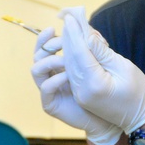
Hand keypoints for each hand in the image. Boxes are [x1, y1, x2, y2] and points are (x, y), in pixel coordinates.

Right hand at [31, 27, 121, 144]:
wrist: (107, 118)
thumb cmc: (105, 90)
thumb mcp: (98, 64)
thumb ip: (89, 48)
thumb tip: (85, 27)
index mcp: (59, 64)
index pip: (45, 47)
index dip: (46, 37)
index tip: (55, 27)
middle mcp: (52, 75)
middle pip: (37, 55)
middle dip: (46, 45)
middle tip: (59, 42)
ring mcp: (50, 90)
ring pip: (36, 69)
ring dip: (49, 60)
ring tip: (66, 60)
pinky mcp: (51, 104)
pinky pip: (46, 88)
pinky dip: (54, 79)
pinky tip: (68, 76)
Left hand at [59, 7, 144, 133]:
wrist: (140, 119)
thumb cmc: (138, 92)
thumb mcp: (124, 67)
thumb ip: (103, 52)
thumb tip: (87, 35)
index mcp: (94, 84)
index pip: (80, 53)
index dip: (75, 33)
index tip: (70, 17)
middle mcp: (82, 91)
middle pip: (71, 58)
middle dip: (69, 37)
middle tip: (67, 18)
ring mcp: (80, 95)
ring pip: (69, 66)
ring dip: (69, 47)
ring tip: (70, 29)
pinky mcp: (80, 96)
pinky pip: (73, 73)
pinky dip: (73, 58)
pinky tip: (74, 46)